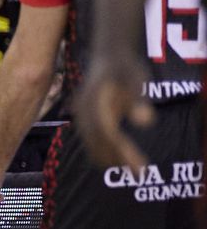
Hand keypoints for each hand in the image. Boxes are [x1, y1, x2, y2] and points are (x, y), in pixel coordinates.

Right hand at [74, 53, 154, 170]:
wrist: (108, 55)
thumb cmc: (124, 66)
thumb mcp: (135, 78)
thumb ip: (138, 99)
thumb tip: (146, 122)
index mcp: (94, 103)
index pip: (106, 133)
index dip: (121, 152)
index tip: (140, 166)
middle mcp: (84, 112)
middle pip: (98, 143)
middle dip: (118, 159)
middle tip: (141, 173)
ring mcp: (82, 116)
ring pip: (92, 145)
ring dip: (111, 158)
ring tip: (134, 168)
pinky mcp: (86, 120)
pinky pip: (91, 141)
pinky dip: (105, 151)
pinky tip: (120, 158)